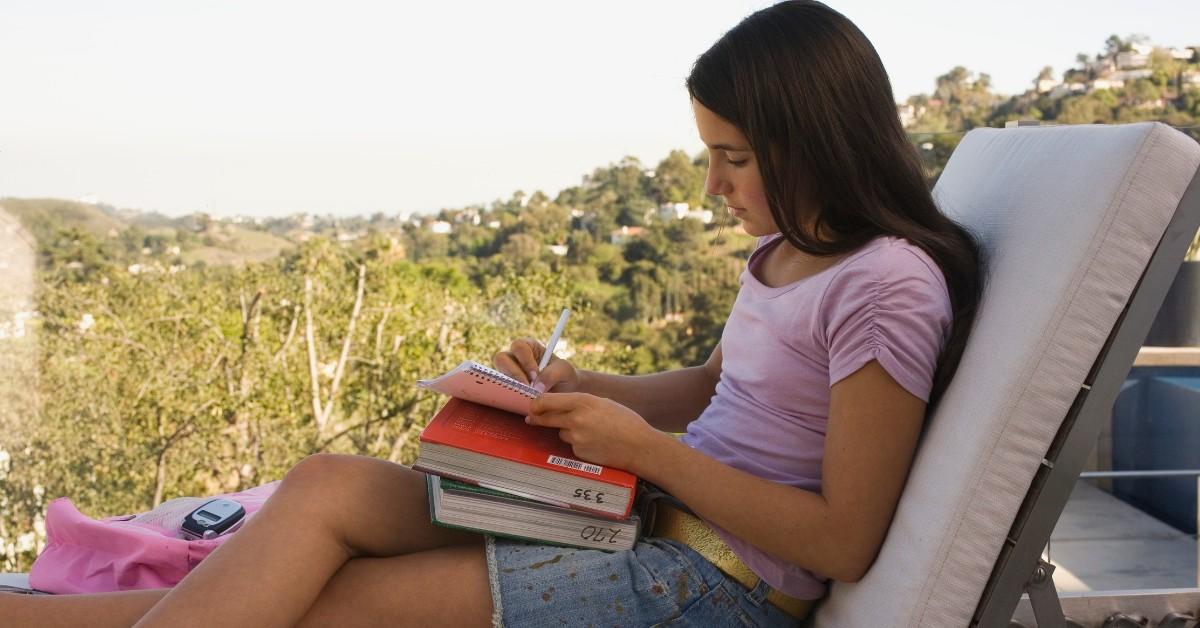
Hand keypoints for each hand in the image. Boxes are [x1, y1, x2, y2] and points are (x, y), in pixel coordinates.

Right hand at [493, 337, 579, 392]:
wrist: (566, 393)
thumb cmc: (565, 377)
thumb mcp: (565, 371)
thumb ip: (552, 374)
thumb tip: (536, 387)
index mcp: (529, 347)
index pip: (519, 346)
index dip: (525, 360)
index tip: (535, 375)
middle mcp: (515, 358)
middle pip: (501, 358)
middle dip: (514, 374)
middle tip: (528, 388)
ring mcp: (508, 373)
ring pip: (499, 376)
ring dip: (511, 386)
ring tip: (527, 397)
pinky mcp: (508, 388)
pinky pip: (501, 391)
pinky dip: (511, 397)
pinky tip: (523, 403)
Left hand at [526, 392, 666, 473]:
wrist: (639, 446)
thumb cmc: (625, 421)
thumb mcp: (603, 402)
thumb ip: (581, 402)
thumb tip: (561, 405)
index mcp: (582, 401)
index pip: (547, 400)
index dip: (536, 403)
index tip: (532, 404)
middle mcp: (575, 419)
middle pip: (546, 418)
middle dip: (537, 418)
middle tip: (531, 417)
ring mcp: (576, 438)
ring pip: (562, 432)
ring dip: (568, 431)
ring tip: (592, 431)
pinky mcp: (579, 453)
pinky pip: (572, 446)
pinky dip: (579, 444)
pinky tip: (595, 443)